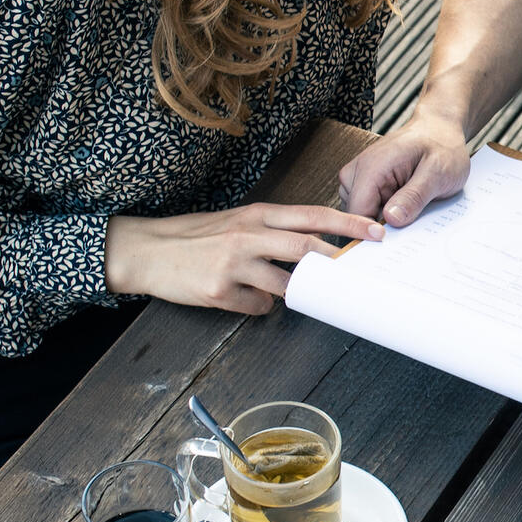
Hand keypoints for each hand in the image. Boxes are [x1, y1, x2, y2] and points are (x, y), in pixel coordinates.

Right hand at [103, 204, 382, 314]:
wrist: (147, 250)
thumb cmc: (196, 235)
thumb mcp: (236, 220)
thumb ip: (272, 228)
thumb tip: (314, 244)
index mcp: (256, 214)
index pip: (312, 216)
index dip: (347, 224)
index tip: (375, 231)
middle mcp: (247, 235)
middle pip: (305, 248)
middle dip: (336, 261)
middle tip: (356, 271)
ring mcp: (233, 264)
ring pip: (283, 284)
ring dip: (292, 291)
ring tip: (287, 290)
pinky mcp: (218, 291)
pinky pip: (256, 306)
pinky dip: (258, 306)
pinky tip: (243, 298)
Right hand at [339, 112, 472, 225]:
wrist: (440, 130)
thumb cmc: (442, 147)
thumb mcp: (438, 173)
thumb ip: (414, 196)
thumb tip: (391, 219)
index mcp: (372, 167)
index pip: (357, 213)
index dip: (374, 232)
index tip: (395, 242)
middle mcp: (357, 171)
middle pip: (356, 216)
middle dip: (381, 227)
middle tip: (411, 223)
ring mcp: (358, 177)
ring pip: (361, 215)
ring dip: (384, 219)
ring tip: (411, 208)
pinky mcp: (364, 183)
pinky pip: (368, 208)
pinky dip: (385, 212)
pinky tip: (405, 205)